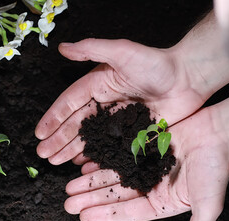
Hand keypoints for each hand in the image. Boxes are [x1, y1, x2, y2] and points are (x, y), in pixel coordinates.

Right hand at [35, 35, 228, 164]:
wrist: (188, 78)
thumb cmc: (157, 63)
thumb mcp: (122, 52)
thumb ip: (92, 49)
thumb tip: (62, 47)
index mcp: (98, 85)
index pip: (70, 103)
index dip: (53, 118)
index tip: (40, 133)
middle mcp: (104, 104)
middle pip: (76, 124)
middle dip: (58, 139)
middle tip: (43, 154)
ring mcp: (117, 120)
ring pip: (89, 138)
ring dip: (71, 149)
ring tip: (55, 162)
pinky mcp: (131, 132)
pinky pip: (109, 146)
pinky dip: (95, 155)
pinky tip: (82, 165)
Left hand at [64, 84, 228, 220]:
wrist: (219, 133)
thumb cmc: (216, 168)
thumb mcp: (206, 204)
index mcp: (161, 201)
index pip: (128, 212)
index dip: (105, 215)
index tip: (84, 217)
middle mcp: (149, 185)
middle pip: (114, 194)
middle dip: (90, 199)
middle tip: (68, 202)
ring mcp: (143, 166)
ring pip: (111, 175)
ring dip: (90, 181)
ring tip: (71, 187)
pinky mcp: (140, 147)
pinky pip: (115, 155)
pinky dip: (101, 160)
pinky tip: (85, 164)